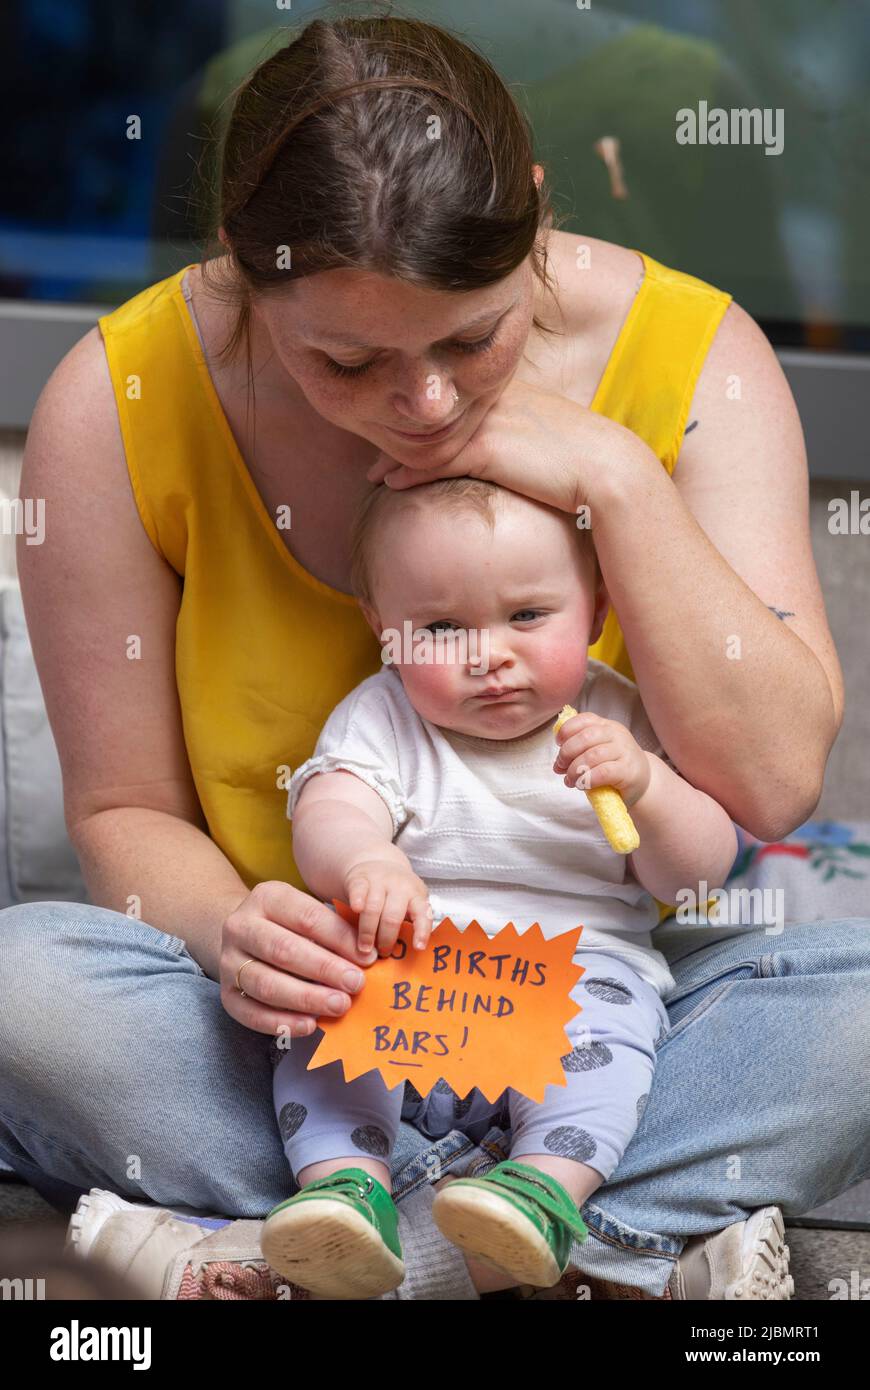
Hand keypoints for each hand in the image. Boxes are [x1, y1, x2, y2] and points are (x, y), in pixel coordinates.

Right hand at [220, 881, 379, 1037]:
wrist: (245, 938)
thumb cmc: (291, 926)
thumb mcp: (309, 913)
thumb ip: (337, 929)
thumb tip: (369, 956)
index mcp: (266, 897)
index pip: (307, 918)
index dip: (340, 939)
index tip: (369, 958)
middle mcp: (241, 926)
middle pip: (284, 950)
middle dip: (324, 969)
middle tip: (356, 984)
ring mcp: (229, 961)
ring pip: (266, 983)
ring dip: (307, 998)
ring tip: (340, 1005)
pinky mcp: (226, 994)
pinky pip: (252, 1013)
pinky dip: (282, 1022)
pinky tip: (311, 1025)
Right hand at [345, 859, 432, 955]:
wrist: (378, 863)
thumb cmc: (395, 894)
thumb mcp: (409, 904)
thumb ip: (409, 924)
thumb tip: (405, 955)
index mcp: (416, 896)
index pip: (422, 914)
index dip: (421, 931)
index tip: (418, 947)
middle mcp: (400, 886)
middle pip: (393, 917)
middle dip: (386, 939)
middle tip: (382, 953)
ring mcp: (380, 881)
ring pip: (373, 908)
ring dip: (368, 931)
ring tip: (365, 947)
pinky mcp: (360, 878)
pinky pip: (358, 891)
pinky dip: (357, 902)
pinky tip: (355, 911)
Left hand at [365, 376, 653, 514]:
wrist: (607, 469)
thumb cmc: (580, 458)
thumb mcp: (543, 436)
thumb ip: (515, 435)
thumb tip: (500, 454)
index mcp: (504, 387)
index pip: (450, 393)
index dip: (422, 415)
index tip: (400, 430)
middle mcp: (490, 397)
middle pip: (429, 410)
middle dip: (398, 430)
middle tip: (372, 447)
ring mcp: (485, 421)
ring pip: (425, 435)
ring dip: (395, 455)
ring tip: (374, 475)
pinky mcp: (485, 449)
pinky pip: (434, 460)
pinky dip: (409, 472)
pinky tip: (390, 483)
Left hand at [553, 711, 650, 807]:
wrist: (643, 782)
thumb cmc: (614, 767)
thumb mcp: (596, 753)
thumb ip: (578, 753)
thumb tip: (557, 765)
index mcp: (607, 726)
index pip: (585, 719)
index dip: (567, 730)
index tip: (558, 744)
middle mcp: (617, 735)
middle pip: (586, 737)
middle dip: (567, 752)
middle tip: (560, 767)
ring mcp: (625, 751)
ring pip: (593, 755)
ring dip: (575, 769)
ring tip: (570, 780)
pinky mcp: (629, 771)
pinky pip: (604, 772)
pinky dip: (588, 779)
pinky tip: (583, 785)